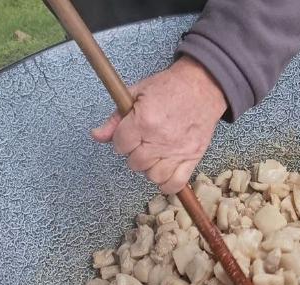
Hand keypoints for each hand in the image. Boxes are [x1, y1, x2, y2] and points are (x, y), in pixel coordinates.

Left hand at [91, 56, 226, 193]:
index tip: (129, 135)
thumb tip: (96, 136)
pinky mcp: (193, 157)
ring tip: (155, 156)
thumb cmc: (170, 87)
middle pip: (135, 163)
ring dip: (150, 168)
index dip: (122, 140)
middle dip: (135, 154)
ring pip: (153, 176)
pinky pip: (175, 183)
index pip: (120, 145)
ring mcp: (177, 151)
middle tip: (143, 143)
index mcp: (144, 121)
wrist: (203, 86)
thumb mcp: (137, 94)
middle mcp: (160, 139)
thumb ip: (115, 118)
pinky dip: (167, 184)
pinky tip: (165, 173)